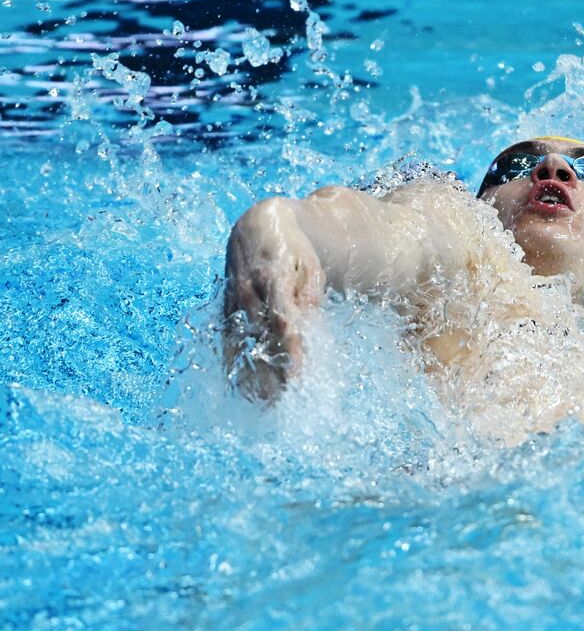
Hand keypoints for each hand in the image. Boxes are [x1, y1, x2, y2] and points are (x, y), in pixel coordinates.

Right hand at [222, 198, 325, 399]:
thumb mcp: (309, 269)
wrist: (257, 226)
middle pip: (259, 337)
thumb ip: (310, 298)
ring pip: (240, 342)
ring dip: (250, 373)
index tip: (297, 378)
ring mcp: (232, 299)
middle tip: (283, 403)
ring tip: (264, 404)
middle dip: (270, 370)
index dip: (290, 351)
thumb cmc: (294, 251)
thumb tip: (312, 331)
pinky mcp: (224, 306)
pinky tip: (241, 387)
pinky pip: (227, 339)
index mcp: (273, 278)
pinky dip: (233, 363)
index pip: (282, 321)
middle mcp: (248, 291)